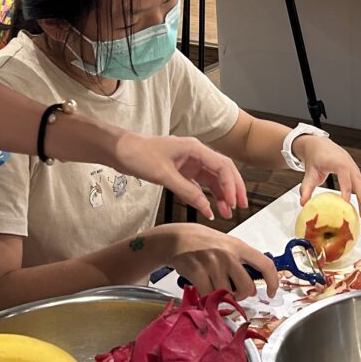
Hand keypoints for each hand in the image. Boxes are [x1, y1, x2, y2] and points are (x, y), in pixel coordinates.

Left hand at [111, 133, 245, 220]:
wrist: (120, 150)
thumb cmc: (139, 155)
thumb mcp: (164, 174)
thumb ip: (187, 191)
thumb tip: (206, 207)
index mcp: (195, 149)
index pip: (222, 166)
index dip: (231, 185)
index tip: (233, 202)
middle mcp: (196, 154)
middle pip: (222, 171)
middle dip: (233, 189)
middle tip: (240, 207)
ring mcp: (189, 163)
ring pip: (212, 179)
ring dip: (220, 195)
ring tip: (226, 213)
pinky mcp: (181, 171)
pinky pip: (199, 185)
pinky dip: (206, 196)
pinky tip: (209, 208)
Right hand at [156, 223, 279, 296]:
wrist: (178, 238)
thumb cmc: (203, 242)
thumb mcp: (227, 245)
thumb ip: (241, 262)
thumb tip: (253, 286)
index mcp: (239, 247)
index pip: (265, 264)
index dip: (273, 281)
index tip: (272, 292)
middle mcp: (228, 254)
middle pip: (247, 287)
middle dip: (241, 295)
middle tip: (234, 293)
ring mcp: (213, 263)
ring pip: (226, 294)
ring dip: (221, 295)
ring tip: (213, 285)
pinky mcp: (198, 271)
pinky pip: (209, 295)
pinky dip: (207, 298)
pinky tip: (204, 289)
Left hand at [296, 137, 360, 220]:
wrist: (319, 145)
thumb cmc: (316, 157)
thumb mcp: (309, 173)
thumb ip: (306, 188)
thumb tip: (303, 202)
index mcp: (337, 161)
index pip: (343, 173)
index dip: (346, 186)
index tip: (346, 201)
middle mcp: (348, 163)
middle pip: (359, 181)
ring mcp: (353, 167)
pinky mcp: (354, 172)